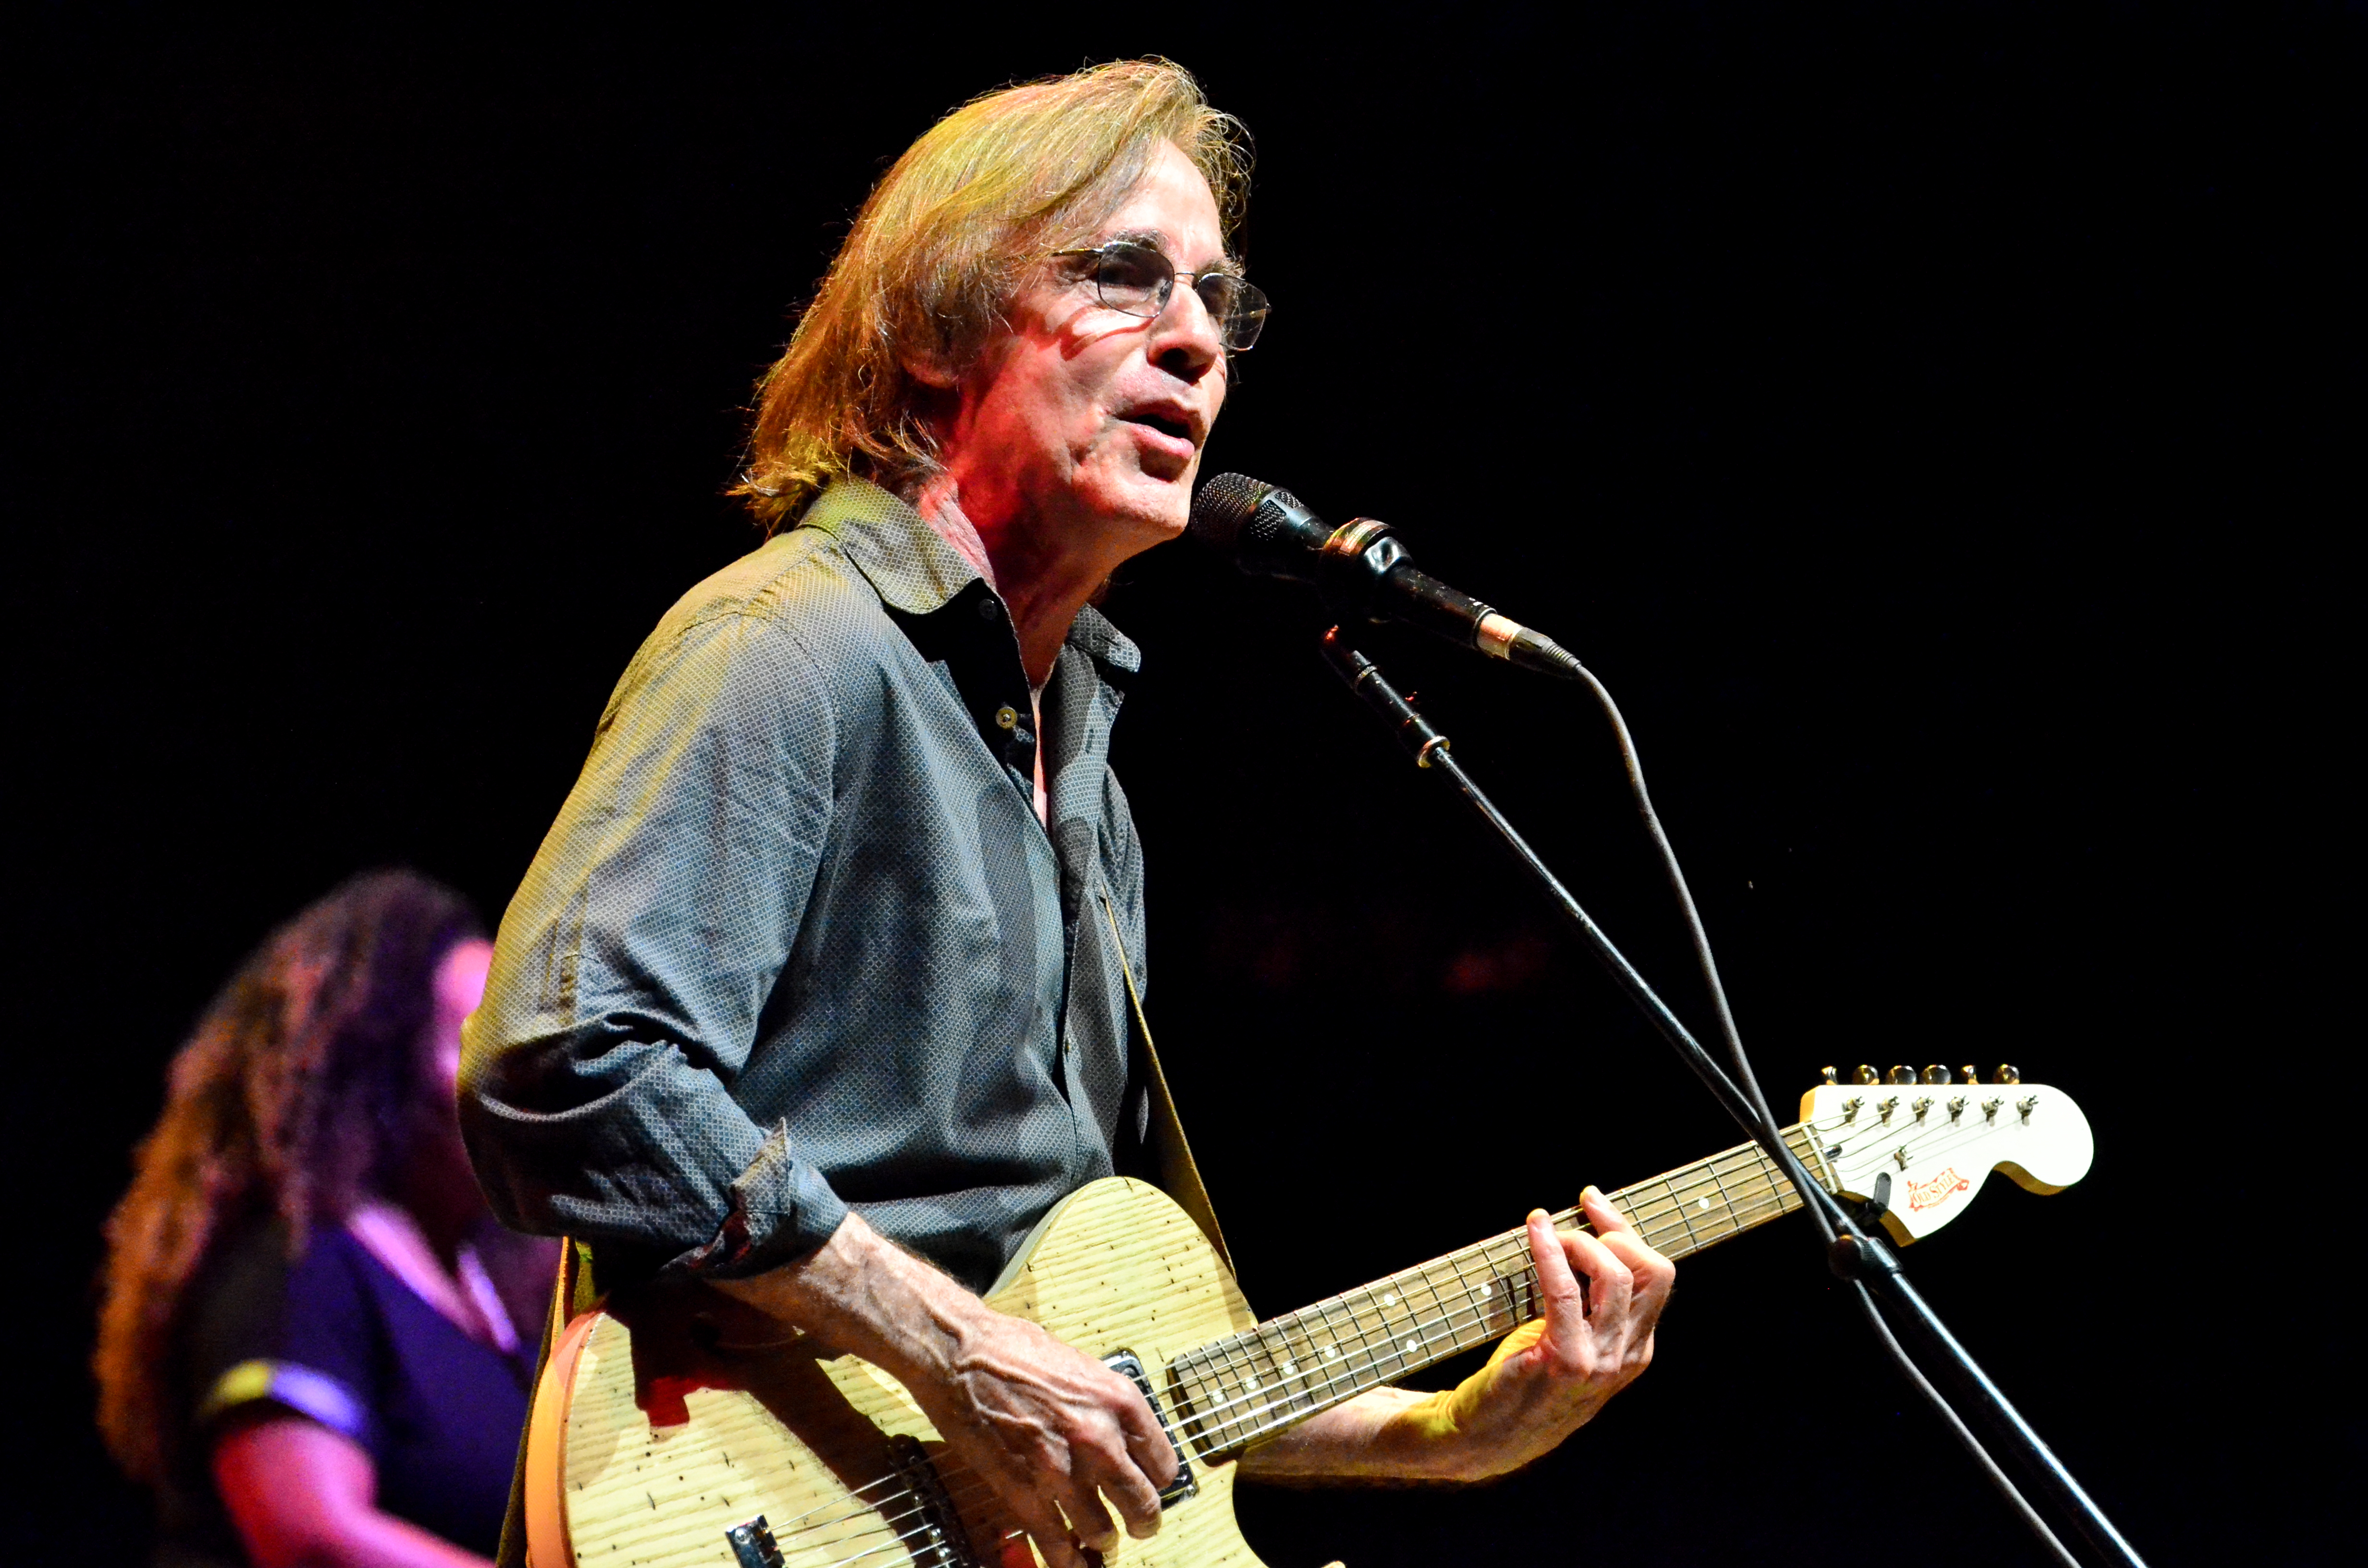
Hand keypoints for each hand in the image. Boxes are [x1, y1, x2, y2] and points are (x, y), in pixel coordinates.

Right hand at [907, 1298, 1177, 1565]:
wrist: (959, 1353)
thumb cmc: (1013, 1350)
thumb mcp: (1080, 1367)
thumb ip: (1104, 1405)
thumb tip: (1120, 1432)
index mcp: (1119, 1401)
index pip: (1163, 1465)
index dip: (1155, 1480)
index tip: (1148, 1484)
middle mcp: (1100, 1438)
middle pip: (1142, 1504)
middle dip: (1142, 1520)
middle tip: (1138, 1525)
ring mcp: (1062, 1470)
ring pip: (1102, 1531)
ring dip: (1101, 1538)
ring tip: (1098, 1536)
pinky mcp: (1024, 1493)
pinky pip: (1057, 1544)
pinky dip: (1067, 1559)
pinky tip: (1071, 1561)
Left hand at [1411, 1186, 1675, 1479]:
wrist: (1489, 1435)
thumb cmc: (1527, 1380)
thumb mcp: (1574, 1342)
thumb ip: (1590, 1304)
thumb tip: (1583, 1236)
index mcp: (1636, 1348)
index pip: (1656, 1276)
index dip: (1626, 1232)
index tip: (1593, 1203)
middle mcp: (1626, 1356)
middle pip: (1648, 1271)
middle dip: (1613, 1229)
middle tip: (1573, 1215)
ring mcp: (1598, 1362)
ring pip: (1614, 1276)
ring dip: (1578, 1240)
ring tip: (1547, 1229)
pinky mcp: (1563, 1361)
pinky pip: (1563, 1291)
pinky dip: (1548, 1252)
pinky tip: (1535, 1230)